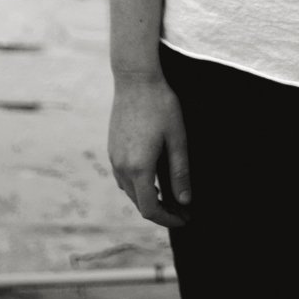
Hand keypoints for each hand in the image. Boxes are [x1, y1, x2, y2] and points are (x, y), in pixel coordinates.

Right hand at [108, 73, 191, 228]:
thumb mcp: (177, 138)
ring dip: (149, 198)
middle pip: (139, 203)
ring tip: (171, 196)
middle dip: (161, 211)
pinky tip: (154, 178)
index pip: (150, 208)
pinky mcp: (112, 148)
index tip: (185, 219)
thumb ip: (180, 172)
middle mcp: (121, 167)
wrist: (135, 79)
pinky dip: (139, 185)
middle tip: (184, 210)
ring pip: (130, 191)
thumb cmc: (161, 105)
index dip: (168, 219)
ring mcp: (113, 158)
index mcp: (139, 167)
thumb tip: (185, 201)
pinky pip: (123, 177)